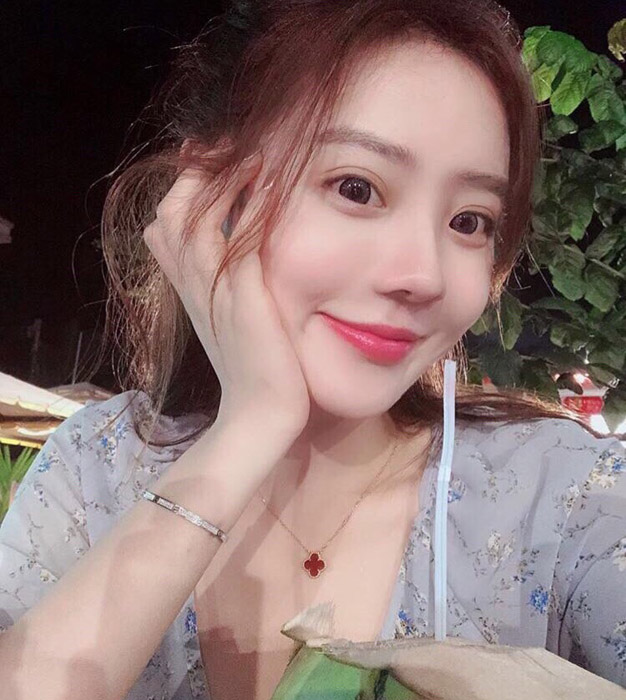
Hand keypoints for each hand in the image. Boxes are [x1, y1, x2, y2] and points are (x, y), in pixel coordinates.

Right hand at [142, 148, 310, 436]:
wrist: (261, 412)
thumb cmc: (256, 369)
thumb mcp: (234, 325)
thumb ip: (226, 289)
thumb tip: (235, 256)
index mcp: (189, 289)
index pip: (167, 226)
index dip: (182, 189)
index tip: (206, 160)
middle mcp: (193, 284)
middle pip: (173, 212)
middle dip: (194, 173)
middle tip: (220, 146)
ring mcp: (213, 287)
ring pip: (195, 214)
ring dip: (218, 176)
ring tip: (245, 148)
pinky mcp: (242, 293)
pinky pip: (236, 233)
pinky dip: (246, 199)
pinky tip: (265, 174)